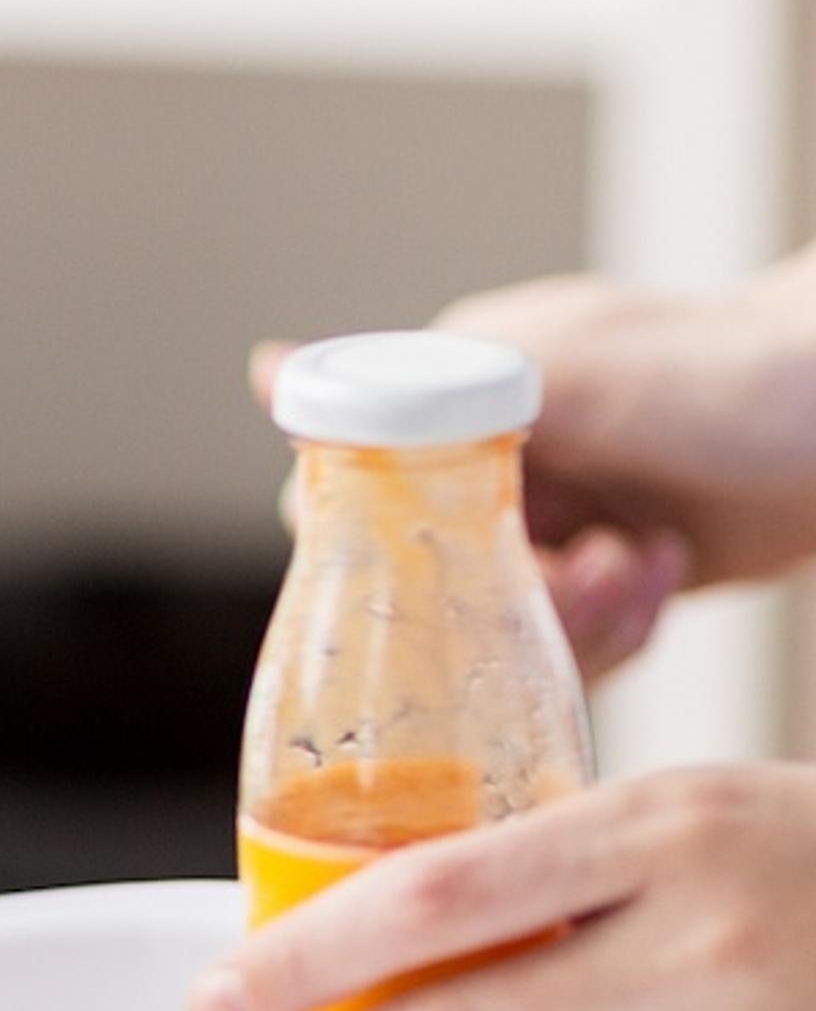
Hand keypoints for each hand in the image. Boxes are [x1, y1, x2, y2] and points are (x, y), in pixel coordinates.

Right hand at [256, 262, 815, 679]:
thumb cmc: (744, 376)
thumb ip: (428, 391)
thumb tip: (265, 371)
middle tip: (591, 576)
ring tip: (645, 566)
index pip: (353, 495)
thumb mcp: (578, 382)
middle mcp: (494, 457)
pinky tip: (663, 571)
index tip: (455, 574)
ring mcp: (556, 514)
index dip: (389, 552)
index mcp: (460, 392)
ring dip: (571, 618)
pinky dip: (616, 626)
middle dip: (502, 599)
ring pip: (497, 619)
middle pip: (428, 574)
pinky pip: (567, 639)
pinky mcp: (609, 567)